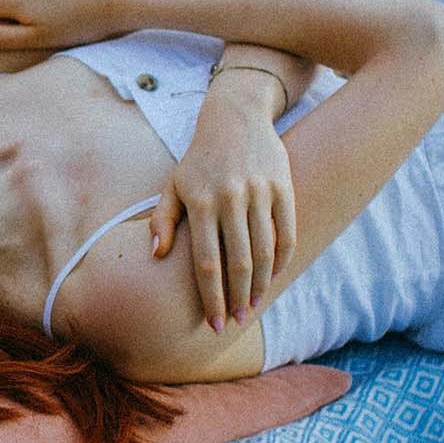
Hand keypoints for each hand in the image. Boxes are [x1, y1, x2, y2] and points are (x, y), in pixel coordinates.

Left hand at [150, 82, 297, 331]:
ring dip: (260, 285)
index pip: (207, 263)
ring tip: (252, 305)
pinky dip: (282, 260)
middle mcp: (231, 199)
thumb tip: (156, 255)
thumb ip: (162, 220)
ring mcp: (259, 193)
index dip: (211, 297)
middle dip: (236, 299)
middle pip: (238, 263)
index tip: (213, 323)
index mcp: (201, 203)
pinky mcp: (283, 188)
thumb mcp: (173, 185)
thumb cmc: (198, 160)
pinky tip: (273, 278)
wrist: (235, 119)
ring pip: (265, 252)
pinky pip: (286, 233)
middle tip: (235, 322)